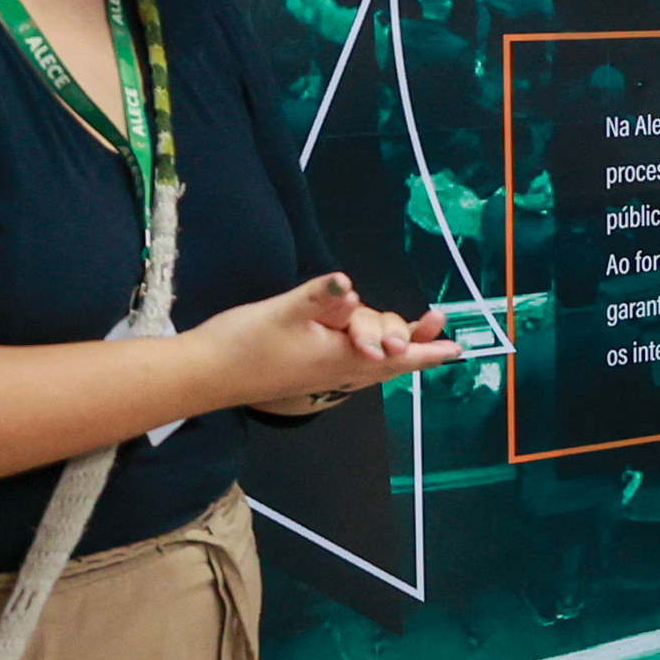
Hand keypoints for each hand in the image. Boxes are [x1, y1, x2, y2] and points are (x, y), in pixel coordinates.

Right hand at [195, 275, 458, 412]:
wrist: (204, 375)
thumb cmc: (242, 343)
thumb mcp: (282, 312)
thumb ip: (319, 297)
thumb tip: (349, 284)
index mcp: (340, 356)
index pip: (395, 354)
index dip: (426, 348)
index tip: (455, 347)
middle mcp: (337, 370)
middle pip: (389, 360)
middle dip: (417, 345)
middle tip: (443, 331)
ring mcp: (320, 374)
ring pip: (370, 364)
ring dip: (395, 350)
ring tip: (415, 338)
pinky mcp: (304, 372)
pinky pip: (351, 367)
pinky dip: (369, 358)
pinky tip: (366, 353)